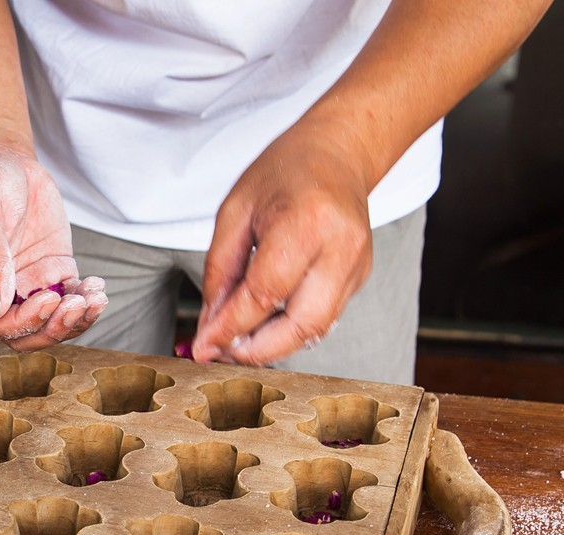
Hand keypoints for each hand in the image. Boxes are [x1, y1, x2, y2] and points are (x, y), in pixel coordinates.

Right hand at [0, 144, 106, 351]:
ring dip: (76, 320)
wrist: (5, 160)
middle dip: (52, 328)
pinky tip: (96, 287)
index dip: (20, 322)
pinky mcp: (53, 272)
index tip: (45, 300)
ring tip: (93, 298)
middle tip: (75, 306)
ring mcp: (28, 283)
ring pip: (51, 322)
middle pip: (24, 333)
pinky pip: (71, 300)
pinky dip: (87, 301)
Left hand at [191, 117, 373, 365]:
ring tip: (238, 342)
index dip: (230, 328)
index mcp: (305, 224)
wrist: (338, 152)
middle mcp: (340, 249)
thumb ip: (220, 272)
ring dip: (273, 346)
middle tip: (222, 352)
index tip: (203, 347)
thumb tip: (210, 326)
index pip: (264, 294)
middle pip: (300, 326)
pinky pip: (324, 318)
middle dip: (257, 351)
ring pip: (315, 330)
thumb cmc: (284, 173)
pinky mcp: (360, 278)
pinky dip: (290, 330)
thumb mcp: (235, 212)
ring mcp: (357, 265)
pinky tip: (264, 325)